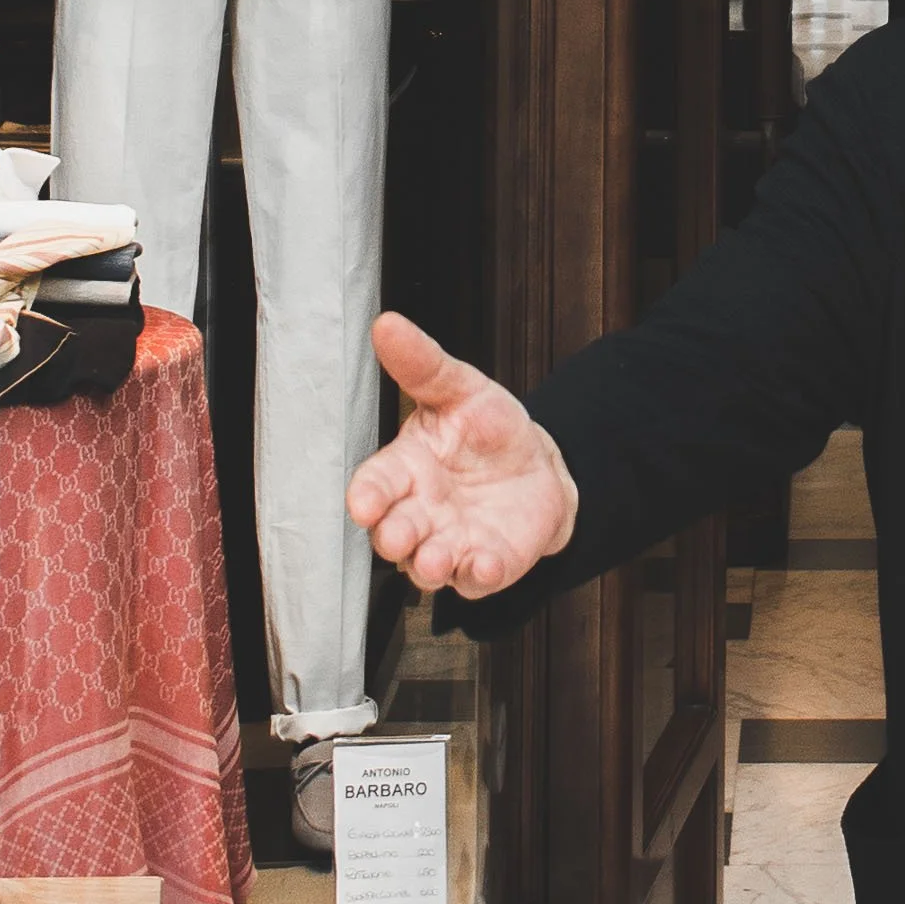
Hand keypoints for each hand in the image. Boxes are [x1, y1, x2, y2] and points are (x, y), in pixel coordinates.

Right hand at [346, 312, 577, 597]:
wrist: (540, 464)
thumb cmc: (486, 428)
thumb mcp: (460, 389)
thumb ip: (422, 364)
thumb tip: (387, 324)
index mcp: (404, 470)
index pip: (374, 487)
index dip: (367, 497)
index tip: (364, 502)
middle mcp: (419, 513)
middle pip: (393, 534)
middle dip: (393, 537)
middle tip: (399, 535)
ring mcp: (450, 543)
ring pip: (427, 566)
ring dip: (429, 566)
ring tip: (436, 559)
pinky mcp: (485, 564)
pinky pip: (477, 579)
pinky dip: (479, 575)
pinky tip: (485, 563)